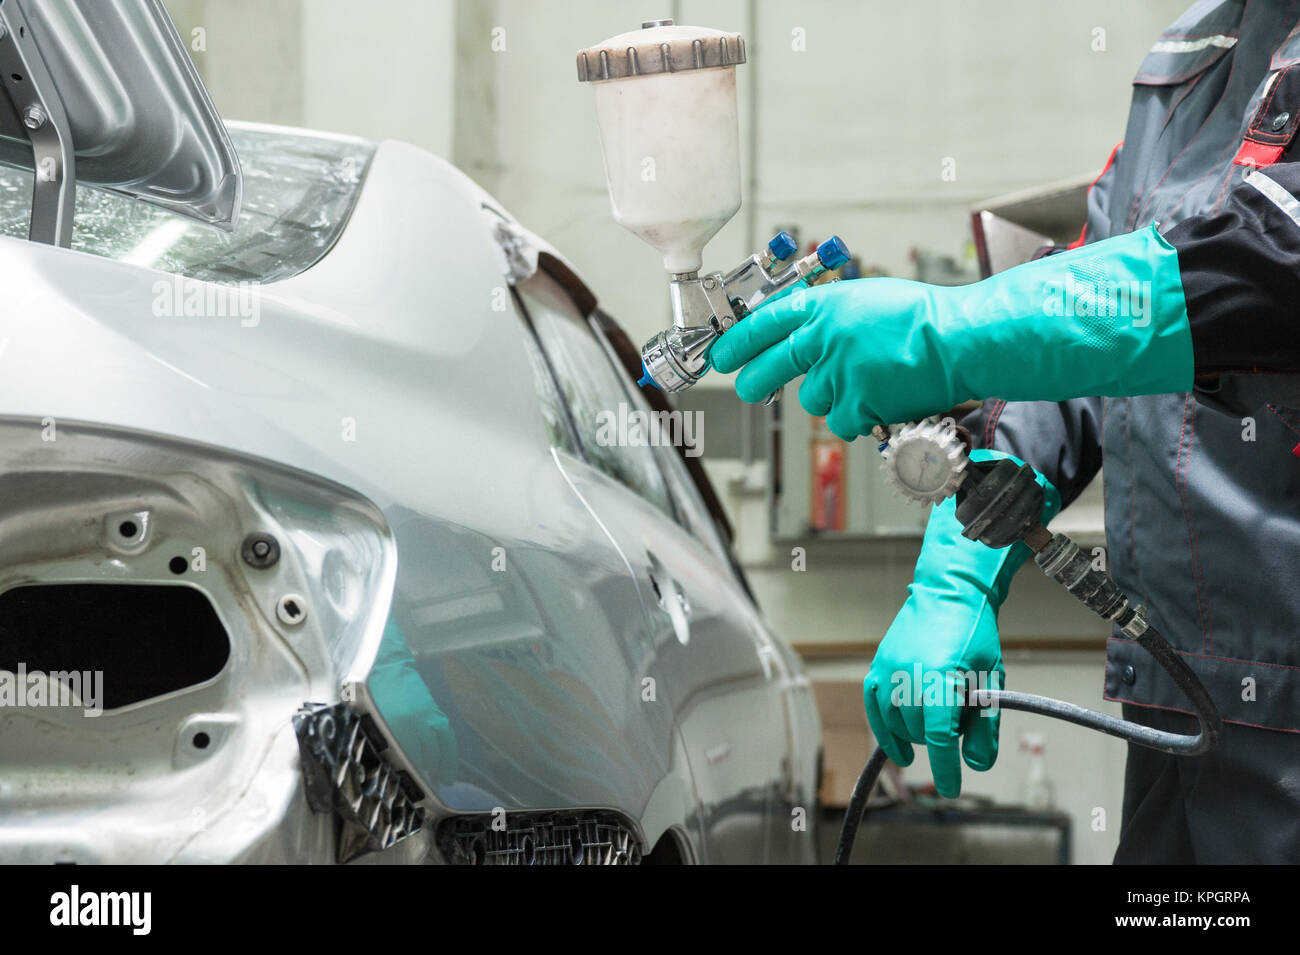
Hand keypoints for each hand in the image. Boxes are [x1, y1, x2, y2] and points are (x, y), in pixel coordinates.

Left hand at [709, 225, 1192, 439]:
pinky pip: (842, 421)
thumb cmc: (924, 319)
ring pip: (813, 398)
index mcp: (825, 305)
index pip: (765, 322)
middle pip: (769, 367)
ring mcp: (838, 372)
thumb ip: (832, 318)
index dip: (738, 340)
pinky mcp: (856, 402)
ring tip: (866, 383)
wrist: (960, 340)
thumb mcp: (868, 301)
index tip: (721, 354)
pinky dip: (857, 417)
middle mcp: (824, 338)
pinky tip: (880, 400)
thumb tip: (803, 335)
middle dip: (753, 380)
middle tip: (747, 387)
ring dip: (831, 396)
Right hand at [862, 451, 1060, 796]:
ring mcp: (887, 669)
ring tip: (941, 710)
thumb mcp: (991, 678)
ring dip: (919, 731)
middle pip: (921, 731)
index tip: (951, 789)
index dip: (945, 768)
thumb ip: (986, 724)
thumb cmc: (974, 634)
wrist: (949, 592)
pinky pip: (875, 708)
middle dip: (943, 736)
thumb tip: (977, 765)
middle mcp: (907, 674)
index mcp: (939, 676)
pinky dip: (885, 731)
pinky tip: (899, 751)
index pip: (939, 736)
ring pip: (898, 724)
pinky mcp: (877, 666)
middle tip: (963, 714)